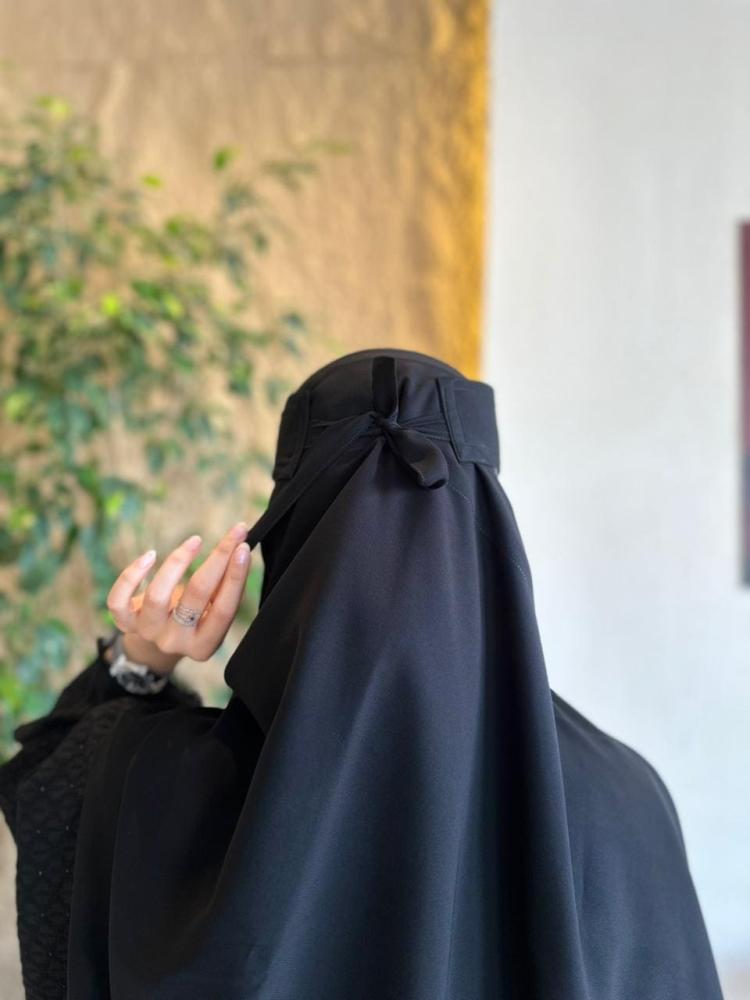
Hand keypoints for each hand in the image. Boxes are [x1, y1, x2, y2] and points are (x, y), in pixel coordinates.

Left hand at [105, 521, 251, 673]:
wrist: (157, 641)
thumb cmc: (195, 617)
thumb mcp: (213, 612)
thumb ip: (225, 589)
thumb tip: (240, 548)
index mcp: (204, 645)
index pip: (224, 609)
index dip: (236, 576)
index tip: (244, 547)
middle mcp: (176, 641)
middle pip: (197, 596)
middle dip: (218, 559)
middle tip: (234, 534)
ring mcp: (149, 632)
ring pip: (158, 595)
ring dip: (178, 562)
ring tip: (195, 541)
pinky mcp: (125, 622)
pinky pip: (119, 599)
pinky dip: (132, 575)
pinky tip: (150, 555)